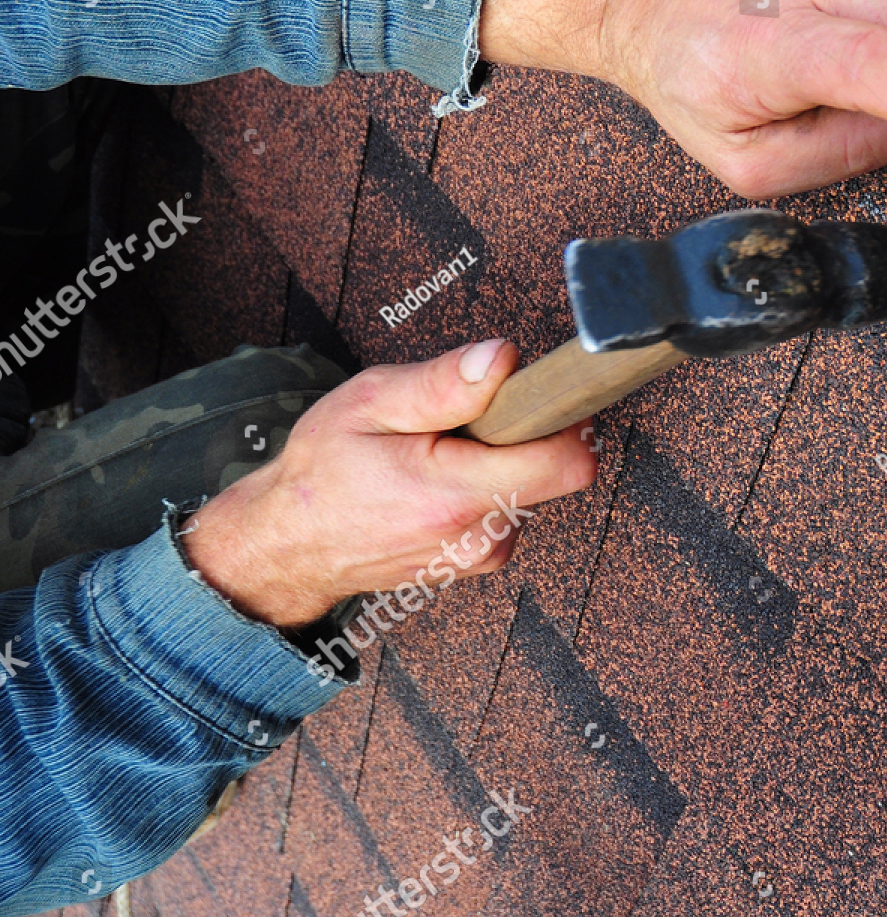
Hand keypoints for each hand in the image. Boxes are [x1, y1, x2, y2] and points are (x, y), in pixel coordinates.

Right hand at [182, 339, 597, 627]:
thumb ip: (443, 383)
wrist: (288, 545)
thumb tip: (503, 358)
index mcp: (455, 495)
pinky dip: (486, 483)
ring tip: (439, 453)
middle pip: (555, 467)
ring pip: (532, 483)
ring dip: (499, 458)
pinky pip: (510, 505)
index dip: (565, 416)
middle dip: (521, 431)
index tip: (540, 392)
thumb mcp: (369, 403)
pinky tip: (440, 480)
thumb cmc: (323, 471)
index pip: (567, 463)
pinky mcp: (481, 557)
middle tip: (462, 422)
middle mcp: (480, 534)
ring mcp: (483, 552)